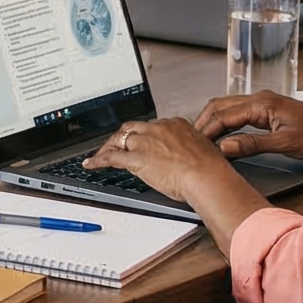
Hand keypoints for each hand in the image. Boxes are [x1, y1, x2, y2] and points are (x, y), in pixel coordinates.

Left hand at [83, 118, 226, 200]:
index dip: (145, 135)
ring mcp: (145, 142)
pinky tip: (92, 164)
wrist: (207, 177)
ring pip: (119, 140)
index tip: (143, 141)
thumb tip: (187, 156)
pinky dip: (98, 160)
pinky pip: (111, 157)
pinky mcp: (135, 157)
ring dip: (109, 148)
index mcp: (176, 124)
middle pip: (132, 129)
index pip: (152, 126)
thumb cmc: (211, 169)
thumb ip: (190, 149)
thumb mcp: (203, 150)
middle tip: (118, 145)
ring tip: (103, 154)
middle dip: (123, 137)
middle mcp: (158, 129)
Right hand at [193, 91, 302, 160]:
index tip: (195, 145)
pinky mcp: (268, 111)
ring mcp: (263, 104)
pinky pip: (238, 113)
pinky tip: (223, 135)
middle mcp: (260, 99)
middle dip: (203, 123)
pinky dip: (225, 122)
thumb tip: (225, 147)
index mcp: (262, 104)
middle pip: (219, 106)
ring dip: (213, 122)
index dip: (206, 130)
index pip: (223, 115)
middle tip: (192, 141)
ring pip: (227, 108)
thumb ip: (253, 145)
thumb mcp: (286, 144)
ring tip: (202, 139)